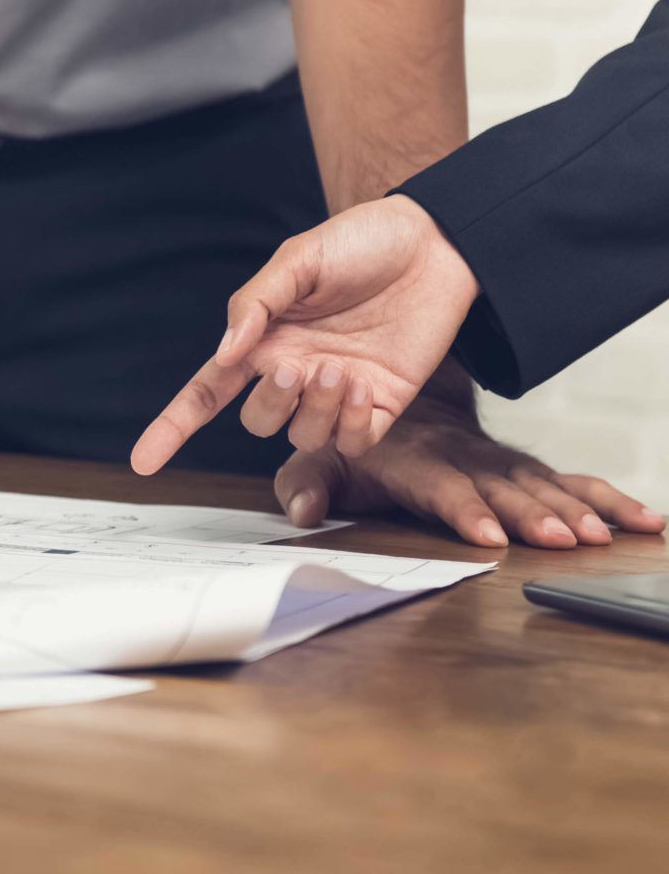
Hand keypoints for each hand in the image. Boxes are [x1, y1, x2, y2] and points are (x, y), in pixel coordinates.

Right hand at [132, 196, 479, 474]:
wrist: (436, 244)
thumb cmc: (361, 243)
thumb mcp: (297, 260)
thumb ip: (254, 305)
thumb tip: (224, 354)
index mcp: (263, 341)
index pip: (207, 392)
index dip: (173, 427)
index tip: (142, 462)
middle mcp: (293, 371)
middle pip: (257, 419)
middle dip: (270, 402)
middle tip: (296, 367)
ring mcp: (335, 393)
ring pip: (303, 435)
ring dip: (315, 409)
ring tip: (339, 368)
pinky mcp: (380, 405)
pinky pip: (352, 442)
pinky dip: (350, 424)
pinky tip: (360, 385)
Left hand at [272, 396, 662, 547]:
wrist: (398, 396)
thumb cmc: (354, 440)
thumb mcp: (318, 455)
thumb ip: (307, 484)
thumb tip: (301, 513)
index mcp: (413, 460)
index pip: (440, 486)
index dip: (463, 508)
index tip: (488, 534)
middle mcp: (463, 459)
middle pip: (502, 488)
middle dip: (533, 514)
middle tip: (563, 540)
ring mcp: (498, 463)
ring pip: (543, 484)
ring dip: (575, 509)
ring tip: (604, 535)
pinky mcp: (524, 468)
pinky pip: (570, 480)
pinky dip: (607, 499)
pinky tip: (643, 520)